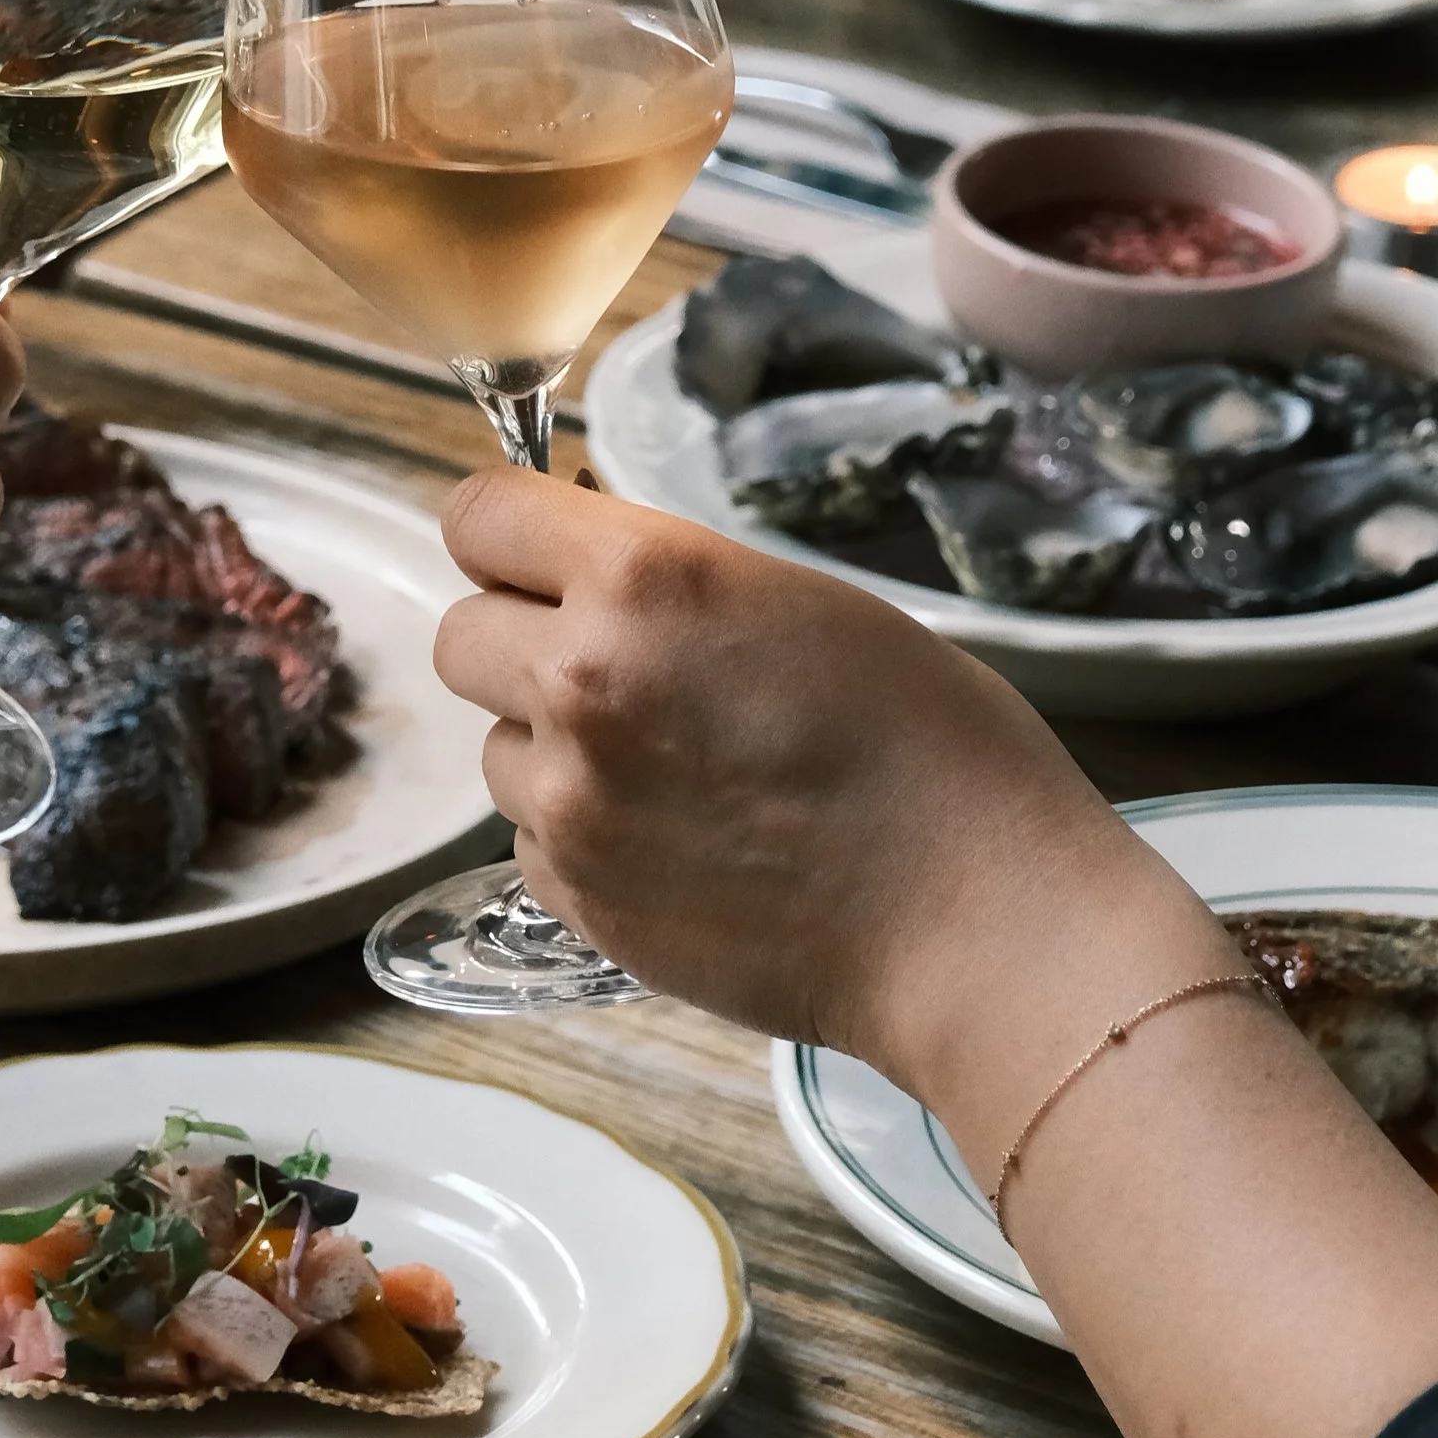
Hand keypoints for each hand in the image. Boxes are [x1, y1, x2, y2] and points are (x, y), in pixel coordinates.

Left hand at [432, 467, 1160, 1077]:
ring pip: (493, 744)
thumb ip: (673, 584)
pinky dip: (579, 835)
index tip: (538, 556)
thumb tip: (590, 579)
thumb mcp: (801, 602)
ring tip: (671, 769)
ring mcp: (568, 800)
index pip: (477, 513)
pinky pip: (529, 838)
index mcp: (646, 580)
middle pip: (459, 633)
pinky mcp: (576, 896)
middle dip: (519, 639)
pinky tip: (678, 841)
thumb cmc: (933, 749)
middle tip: (615, 668)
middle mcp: (581, 680)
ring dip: (550, 746)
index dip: (506, 534)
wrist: (978, 924)